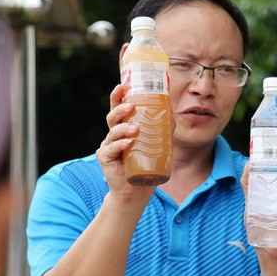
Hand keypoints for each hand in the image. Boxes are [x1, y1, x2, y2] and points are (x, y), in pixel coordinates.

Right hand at [96, 84, 155, 203]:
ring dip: (123, 128)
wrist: (137, 190)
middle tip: (131, 105)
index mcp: (124, 127)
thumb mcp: (159, 143)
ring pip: (113, 131)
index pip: (119, 108)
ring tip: (135, 129)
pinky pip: (111, 149)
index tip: (122, 85)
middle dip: (120, 108)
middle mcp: (114, 134)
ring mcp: (108, 145)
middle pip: (113, 116)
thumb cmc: (145, 164)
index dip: (118, 96)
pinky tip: (128, 143)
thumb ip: (164, 126)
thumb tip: (172, 107)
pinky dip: (120, 145)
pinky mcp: (105, 158)